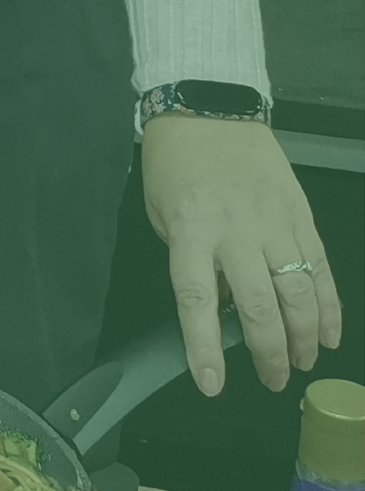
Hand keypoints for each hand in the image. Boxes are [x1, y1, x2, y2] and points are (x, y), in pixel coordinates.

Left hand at [142, 113, 342, 393]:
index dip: (203, 345)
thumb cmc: (175, 162)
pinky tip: (329, 334)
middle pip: (259, 305)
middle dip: (268, 353)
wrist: (209, 107)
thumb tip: (217, 304)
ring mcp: (274, 222)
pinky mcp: (301, 215)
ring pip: (299, 293)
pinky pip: (320, 269)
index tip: (210, 382)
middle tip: (270, 380)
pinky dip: (329, 307)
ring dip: (304, 337)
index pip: (195, 298)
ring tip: (301, 363)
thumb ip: (188, 257)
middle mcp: (235, 230)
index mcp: (190, 228)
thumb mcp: (162, 211)